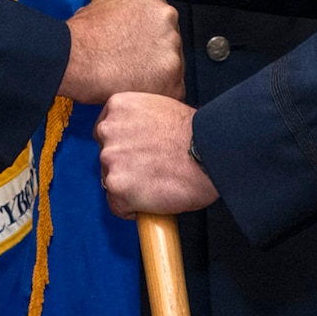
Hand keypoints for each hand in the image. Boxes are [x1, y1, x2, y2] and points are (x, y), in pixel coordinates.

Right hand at [58, 0, 182, 103]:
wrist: (72, 58)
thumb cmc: (81, 36)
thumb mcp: (104, 2)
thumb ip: (127, 7)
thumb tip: (128, 16)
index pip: (159, 18)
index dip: (147, 36)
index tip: (137, 45)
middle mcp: (167, 16)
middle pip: (168, 39)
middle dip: (154, 53)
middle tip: (132, 63)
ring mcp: (172, 45)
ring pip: (172, 64)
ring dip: (157, 73)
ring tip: (130, 78)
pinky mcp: (172, 74)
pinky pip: (173, 89)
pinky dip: (158, 93)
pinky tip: (137, 91)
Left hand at [95, 92, 217, 217]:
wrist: (210, 152)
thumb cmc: (196, 133)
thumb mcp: (160, 108)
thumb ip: (139, 121)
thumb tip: (136, 138)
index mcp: (117, 106)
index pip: (106, 132)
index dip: (124, 147)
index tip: (138, 154)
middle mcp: (107, 130)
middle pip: (106, 157)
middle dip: (126, 166)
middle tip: (151, 170)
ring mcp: (109, 159)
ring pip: (111, 182)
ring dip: (130, 187)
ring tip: (156, 185)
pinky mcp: (117, 186)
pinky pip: (118, 206)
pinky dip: (134, 209)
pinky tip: (154, 200)